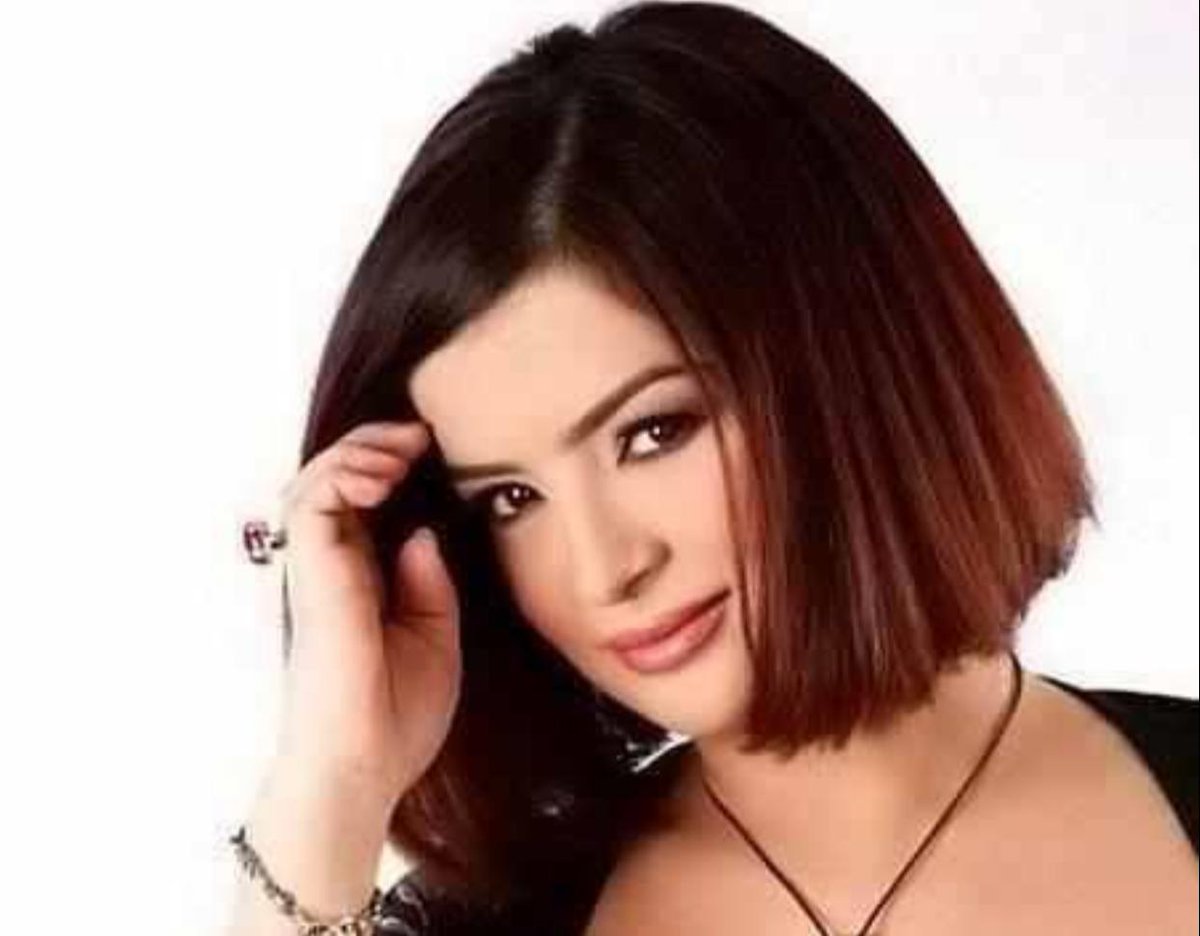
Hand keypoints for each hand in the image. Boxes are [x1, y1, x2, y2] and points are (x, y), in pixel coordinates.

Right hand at [270, 421, 461, 815]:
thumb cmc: (396, 713)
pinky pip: (309, 505)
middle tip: (417, 437)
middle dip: (374, 444)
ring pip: (314, 481)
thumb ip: (429, 581)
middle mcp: (332, 568)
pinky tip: (382, 479)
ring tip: (399, 455)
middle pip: (334, 479)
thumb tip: (422, 530)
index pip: (362, 500)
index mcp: (362, 579)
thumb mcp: (435, 635)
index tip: (430, 448)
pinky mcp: (309, 576)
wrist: (367, 767)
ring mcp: (317, 570)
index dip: (389, 462)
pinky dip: (341, 477)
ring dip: (356, 453)